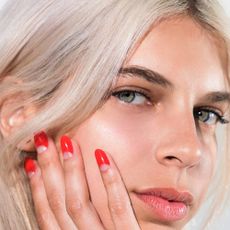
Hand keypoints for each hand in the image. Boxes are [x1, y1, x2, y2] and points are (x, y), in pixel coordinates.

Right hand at [24, 131, 139, 229]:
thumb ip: (78, 226)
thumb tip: (63, 199)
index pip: (48, 214)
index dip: (37, 188)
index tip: (32, 163)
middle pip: (61, 203)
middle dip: (50, 170)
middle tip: (44, 141)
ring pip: (80, 204)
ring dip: (72, 171)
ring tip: (67, 142)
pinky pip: (118, 208)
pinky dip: (110, 182)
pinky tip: (103, 157)